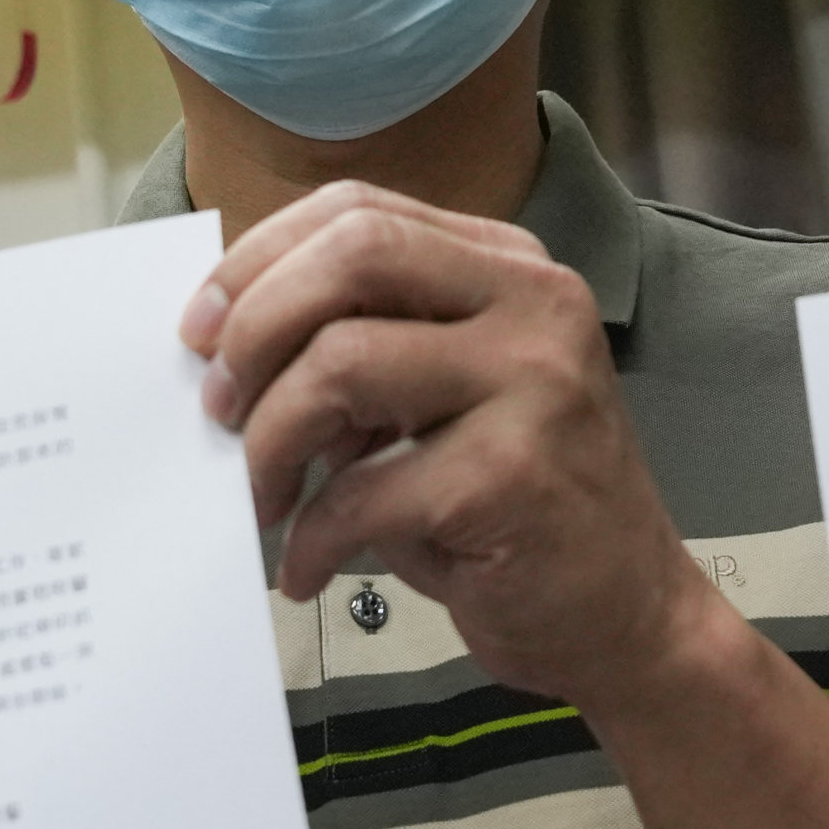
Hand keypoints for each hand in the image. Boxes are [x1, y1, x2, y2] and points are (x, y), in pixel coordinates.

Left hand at [184, 181, 721, 708]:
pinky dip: (310, 538)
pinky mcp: (515, 476)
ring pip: (341, 363)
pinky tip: (305, 567)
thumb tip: (227, 346)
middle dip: (255, 327)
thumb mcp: (442, 400)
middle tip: (218, 407)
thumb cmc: (513, 507)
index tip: (201, 333)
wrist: (627, 616)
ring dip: (269, 442)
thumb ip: (364, 348)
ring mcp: (535, 383)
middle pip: (353, 253)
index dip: (257, 262)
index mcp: (508, 267)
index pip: (358, 211)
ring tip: (261, 499)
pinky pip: (362, 490)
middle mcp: (535, 304)